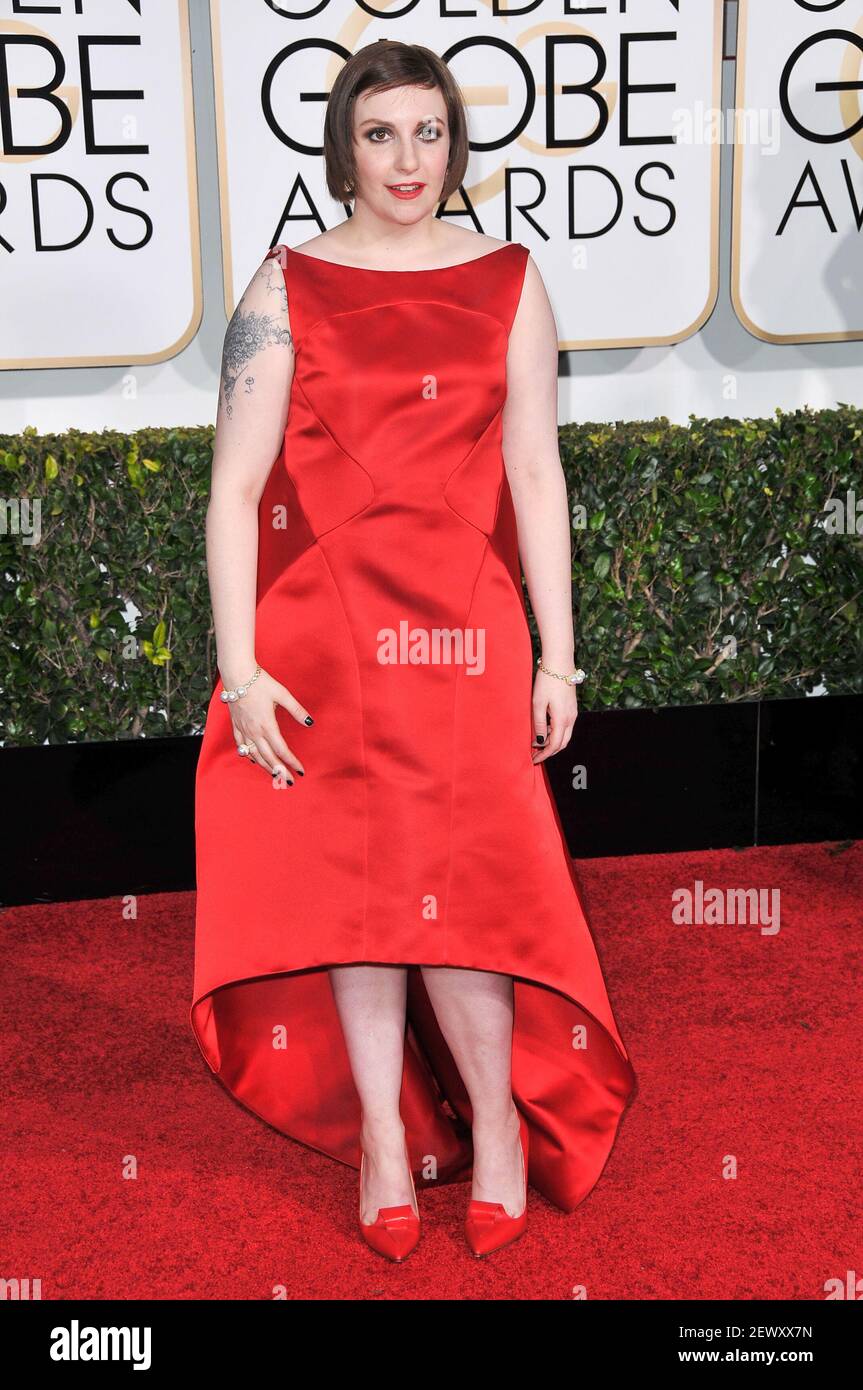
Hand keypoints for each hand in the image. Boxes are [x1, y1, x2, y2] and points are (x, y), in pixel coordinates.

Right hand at [224, 667, 311, 781]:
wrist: (237, 674)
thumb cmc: (260, 682)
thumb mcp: (282, 694)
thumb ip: (296, 710)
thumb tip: (310, 723)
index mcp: (267, 725)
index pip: (282, 750)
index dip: (292, 761)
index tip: (300, 770)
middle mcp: (254, 731)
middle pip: (268, 757)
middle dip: (280, 771)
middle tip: (289, 781)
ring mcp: (243, 729)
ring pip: (254, 755)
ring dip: (265, 767)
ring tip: (274, 776)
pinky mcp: (236, 725)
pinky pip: (241, 746)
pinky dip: (248, 755)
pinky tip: (254, 760)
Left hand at [531, 669, 577, 763]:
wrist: (559, 663)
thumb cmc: (546, 681)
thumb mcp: (537, 703)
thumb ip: (538, 724)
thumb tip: (539, 742)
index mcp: (562, 719)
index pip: (555, 745)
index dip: (544, 755)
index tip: (534, 760)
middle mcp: (571, 718)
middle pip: (562, 743)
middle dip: (549, 752)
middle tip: (536, 755)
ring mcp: (573, 713)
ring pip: (565, 735)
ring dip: (553, 742)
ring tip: (537, 743)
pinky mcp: (571, 708)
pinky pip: (565, 726)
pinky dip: (556, 733)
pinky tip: (544, 730)